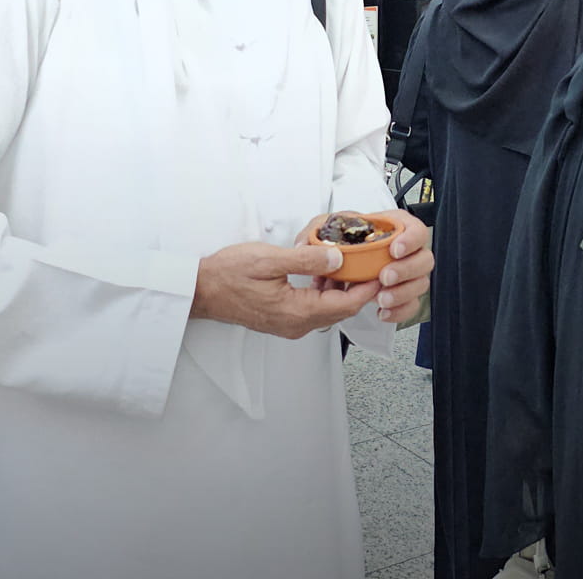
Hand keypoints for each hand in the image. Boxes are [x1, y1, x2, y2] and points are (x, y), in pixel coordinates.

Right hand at [193, 241, 382, 339]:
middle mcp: (296, 324)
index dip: (367, 288)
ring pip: (328, 309)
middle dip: (359, 288)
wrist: (201, 290)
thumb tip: (338, 258)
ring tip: (350, 263)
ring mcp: (289, 324)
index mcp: (297, 312)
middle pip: (341, 309)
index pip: (345, 304)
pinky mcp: (283, 319)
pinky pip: (314, 308)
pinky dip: (325, 292)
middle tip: (372, 264)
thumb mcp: (270, 259)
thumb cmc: (229, 274)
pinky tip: (324, 272)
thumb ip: (306, 260)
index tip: (382, 271)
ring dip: (341, 289)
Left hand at [295, 210, 434, 325]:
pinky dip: (399, 311)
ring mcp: (404, 273)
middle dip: (406, 270)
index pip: (415, 229)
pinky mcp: (400, 293)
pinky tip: (383, 311)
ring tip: (381, 298)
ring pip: (420, 284)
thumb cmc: (336, 241)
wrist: (331, 265)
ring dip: (402, 293)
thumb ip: (315, 232)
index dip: (410, 240)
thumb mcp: (322, 229)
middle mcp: (403, 250)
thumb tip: (314, 247)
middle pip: (424, 259)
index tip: (393, 250)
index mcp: (391, 228)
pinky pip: (410, 305)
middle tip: (384, 277)